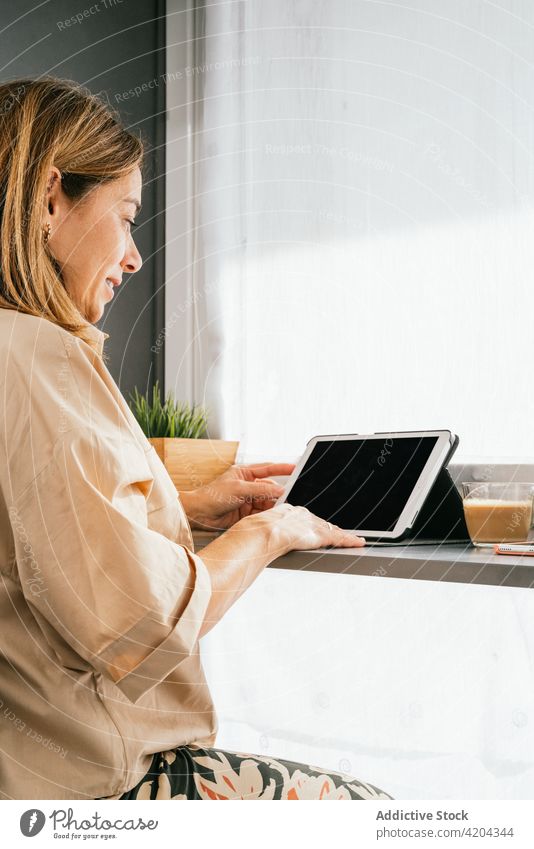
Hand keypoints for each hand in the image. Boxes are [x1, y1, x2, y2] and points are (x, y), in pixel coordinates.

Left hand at [179, 462, 295, 530]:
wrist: (199, 514)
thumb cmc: (212, 496)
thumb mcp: (239, 489)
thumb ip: (261, 490)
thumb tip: (279, 490)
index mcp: (244, 473)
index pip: (267, 468)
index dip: (282, 468)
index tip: (296, 468)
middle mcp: (247, 486)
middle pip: (269, 487)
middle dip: (279, 491)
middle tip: (290, 495)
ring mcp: (247, 500)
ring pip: (267, 501)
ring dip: (274, 505)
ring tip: (282, 508)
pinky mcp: (246, 513)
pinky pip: (262, 512)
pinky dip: (268, 514)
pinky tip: (273, 515)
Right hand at [250, 502, 365, 553]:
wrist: (261, 533)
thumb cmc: (253, 534)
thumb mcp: (257, 532)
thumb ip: (261, 537)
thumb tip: (253, 547)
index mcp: (286, 511)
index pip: (306, 519)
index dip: (315, 525)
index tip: (320, 528)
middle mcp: (302, 514)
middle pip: (321, 523)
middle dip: (331, 529)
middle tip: (342, 534)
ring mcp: (311, 524)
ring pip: (332, 530)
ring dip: (343, 536)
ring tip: (353, 539)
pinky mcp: (319, 534)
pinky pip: (339, 537)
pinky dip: (350, 540)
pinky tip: (358, 542)